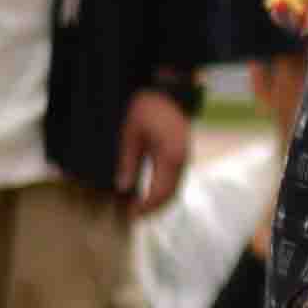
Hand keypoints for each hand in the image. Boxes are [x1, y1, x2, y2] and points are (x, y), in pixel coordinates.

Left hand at [116, 88, 195, 218]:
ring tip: (140, 208)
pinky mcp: (183, 155)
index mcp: (169, 157)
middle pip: (170, 195)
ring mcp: (185, 158)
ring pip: (175, 189)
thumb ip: (128, 162)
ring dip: (159, 202)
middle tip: (133, 216)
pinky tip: (150, 193)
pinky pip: (175, 180)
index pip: (159, 192)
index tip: (131, 214)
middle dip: (153, 209)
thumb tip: (123, 188)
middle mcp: (181, 160)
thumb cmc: (147, 109)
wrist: (167, 91)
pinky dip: (163, 191)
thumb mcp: (131, 134)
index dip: (145, 207)